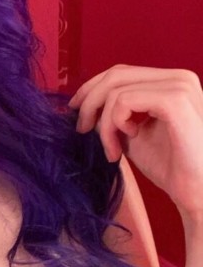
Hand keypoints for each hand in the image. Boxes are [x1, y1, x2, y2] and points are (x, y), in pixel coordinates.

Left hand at [68, 65, 202, 224]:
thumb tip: (84, 105)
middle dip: (90, 101)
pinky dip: (115, 123)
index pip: (121, 72)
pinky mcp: (175, 100)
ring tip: (111, 150)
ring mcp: (179, 86)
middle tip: (82, 129)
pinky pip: (123, 101)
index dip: (92, 88)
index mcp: (172, 82)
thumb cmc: (172, 168)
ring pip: (115, 90)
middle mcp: (179, 77)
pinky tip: (127, 142)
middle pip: (115, 74)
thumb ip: (114, 116)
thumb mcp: (134, 134)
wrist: (199, 193)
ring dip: (104, 123)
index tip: (76, 111)